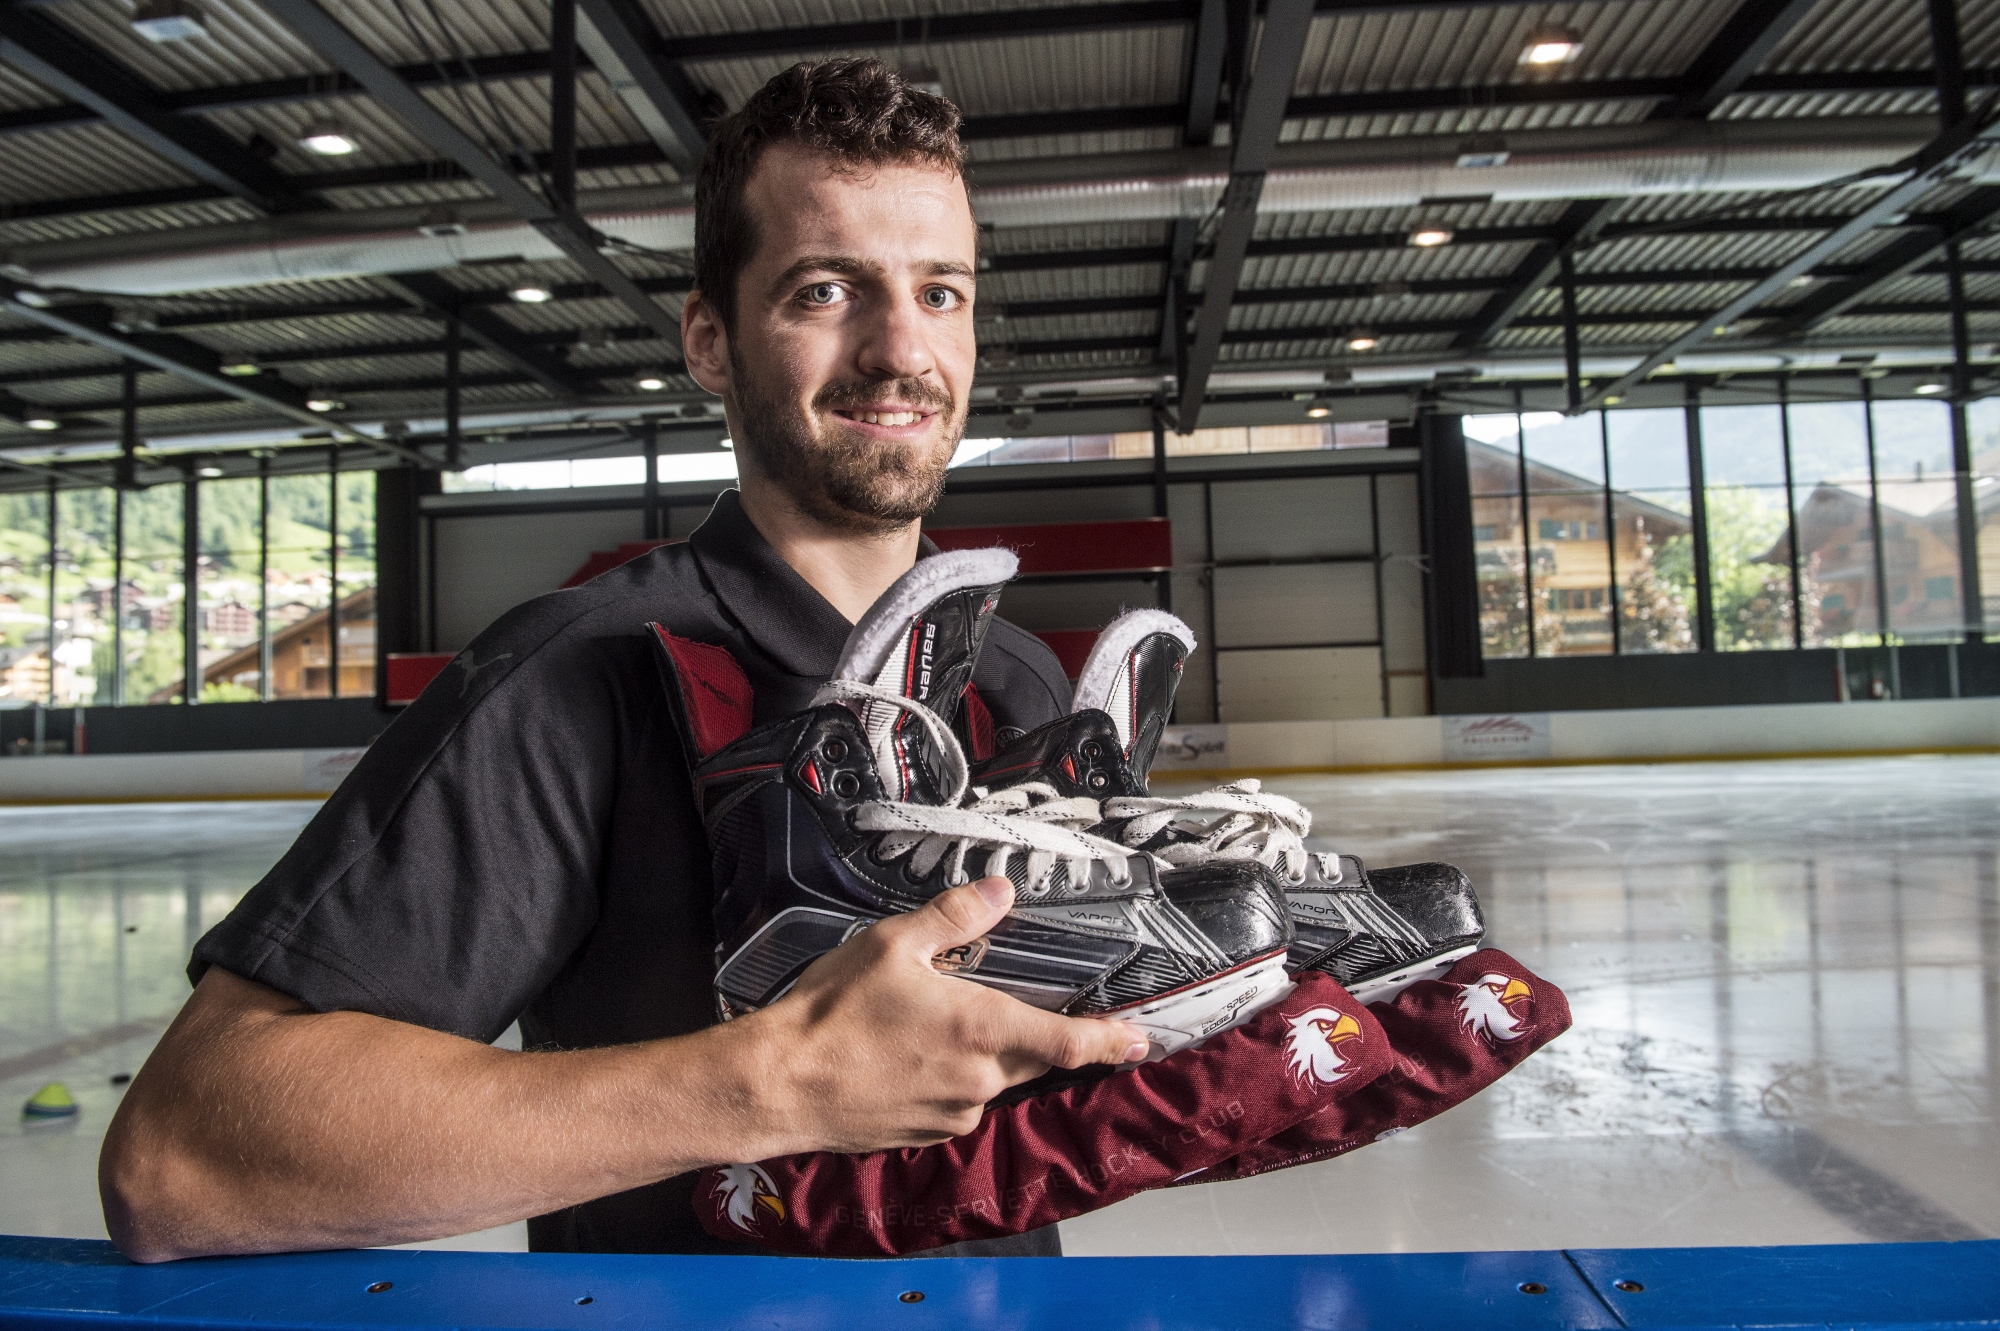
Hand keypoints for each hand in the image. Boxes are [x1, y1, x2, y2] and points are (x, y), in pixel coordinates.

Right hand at [729, 877, 1148, 1154]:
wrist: (778, 1086)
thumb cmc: (830, 1016)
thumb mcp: (892, 945)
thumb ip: (954, 917)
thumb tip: (999, 892)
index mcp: (984, 1030)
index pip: (1071, 1042)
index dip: (1111, 1041)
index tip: (1139, 1039)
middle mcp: (979, 1080)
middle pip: (1031, 1057)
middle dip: (1037, 1034)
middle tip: (1023, 1008)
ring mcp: (952, 1113)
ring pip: (990, 1079)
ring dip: (979, 1053)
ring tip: (929, 1026)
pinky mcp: (923, 1133)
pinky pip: (955, 1101)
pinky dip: (946, 1077)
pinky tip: (905, 1055)